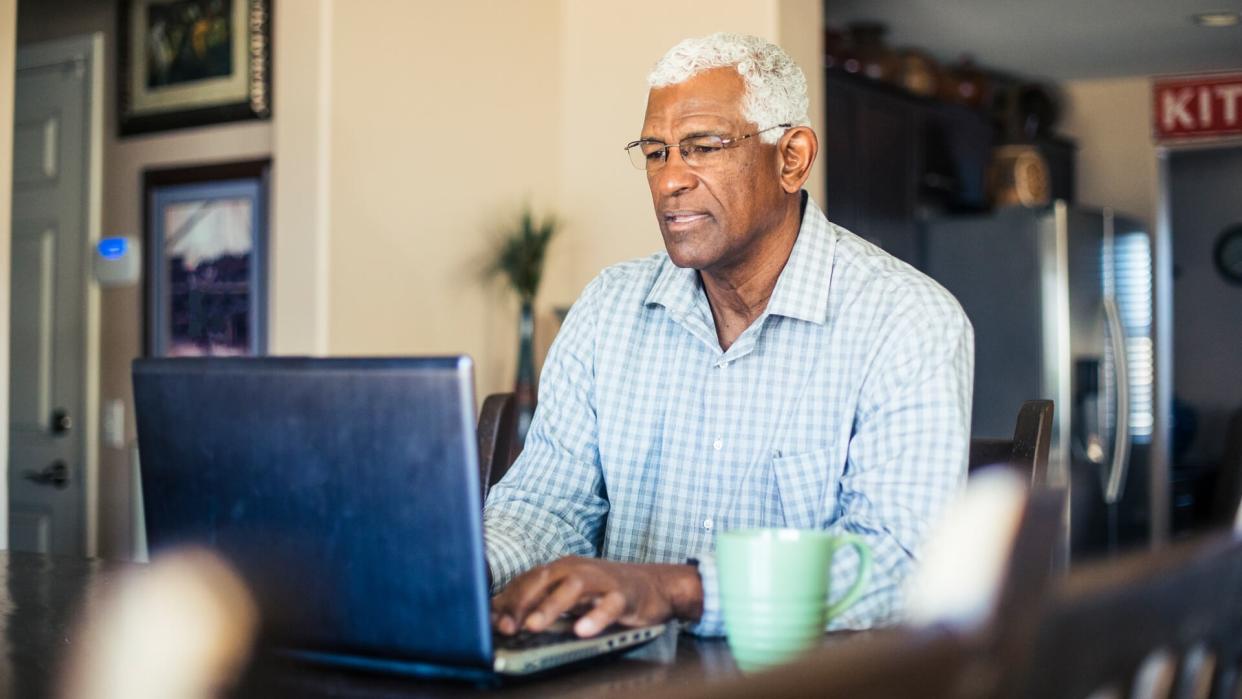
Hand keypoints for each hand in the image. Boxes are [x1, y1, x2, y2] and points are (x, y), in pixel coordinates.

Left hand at [491, 557, 702, 637]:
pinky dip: (595, 617)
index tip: (490, 622)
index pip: (527, 581)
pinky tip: (583, 631)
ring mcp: (601, 580)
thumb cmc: (606, 591)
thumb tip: (501, 618)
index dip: (507, 601)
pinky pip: (609, 605)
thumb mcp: (569, 597)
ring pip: (572, 588)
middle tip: (506, 627)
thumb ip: (540, 603)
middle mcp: (577, 569)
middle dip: (521, 603)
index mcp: (561, 569)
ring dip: (550, 606)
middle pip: (543, 580)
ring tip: (534, 626)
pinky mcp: (624, 594)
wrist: (656, 584)